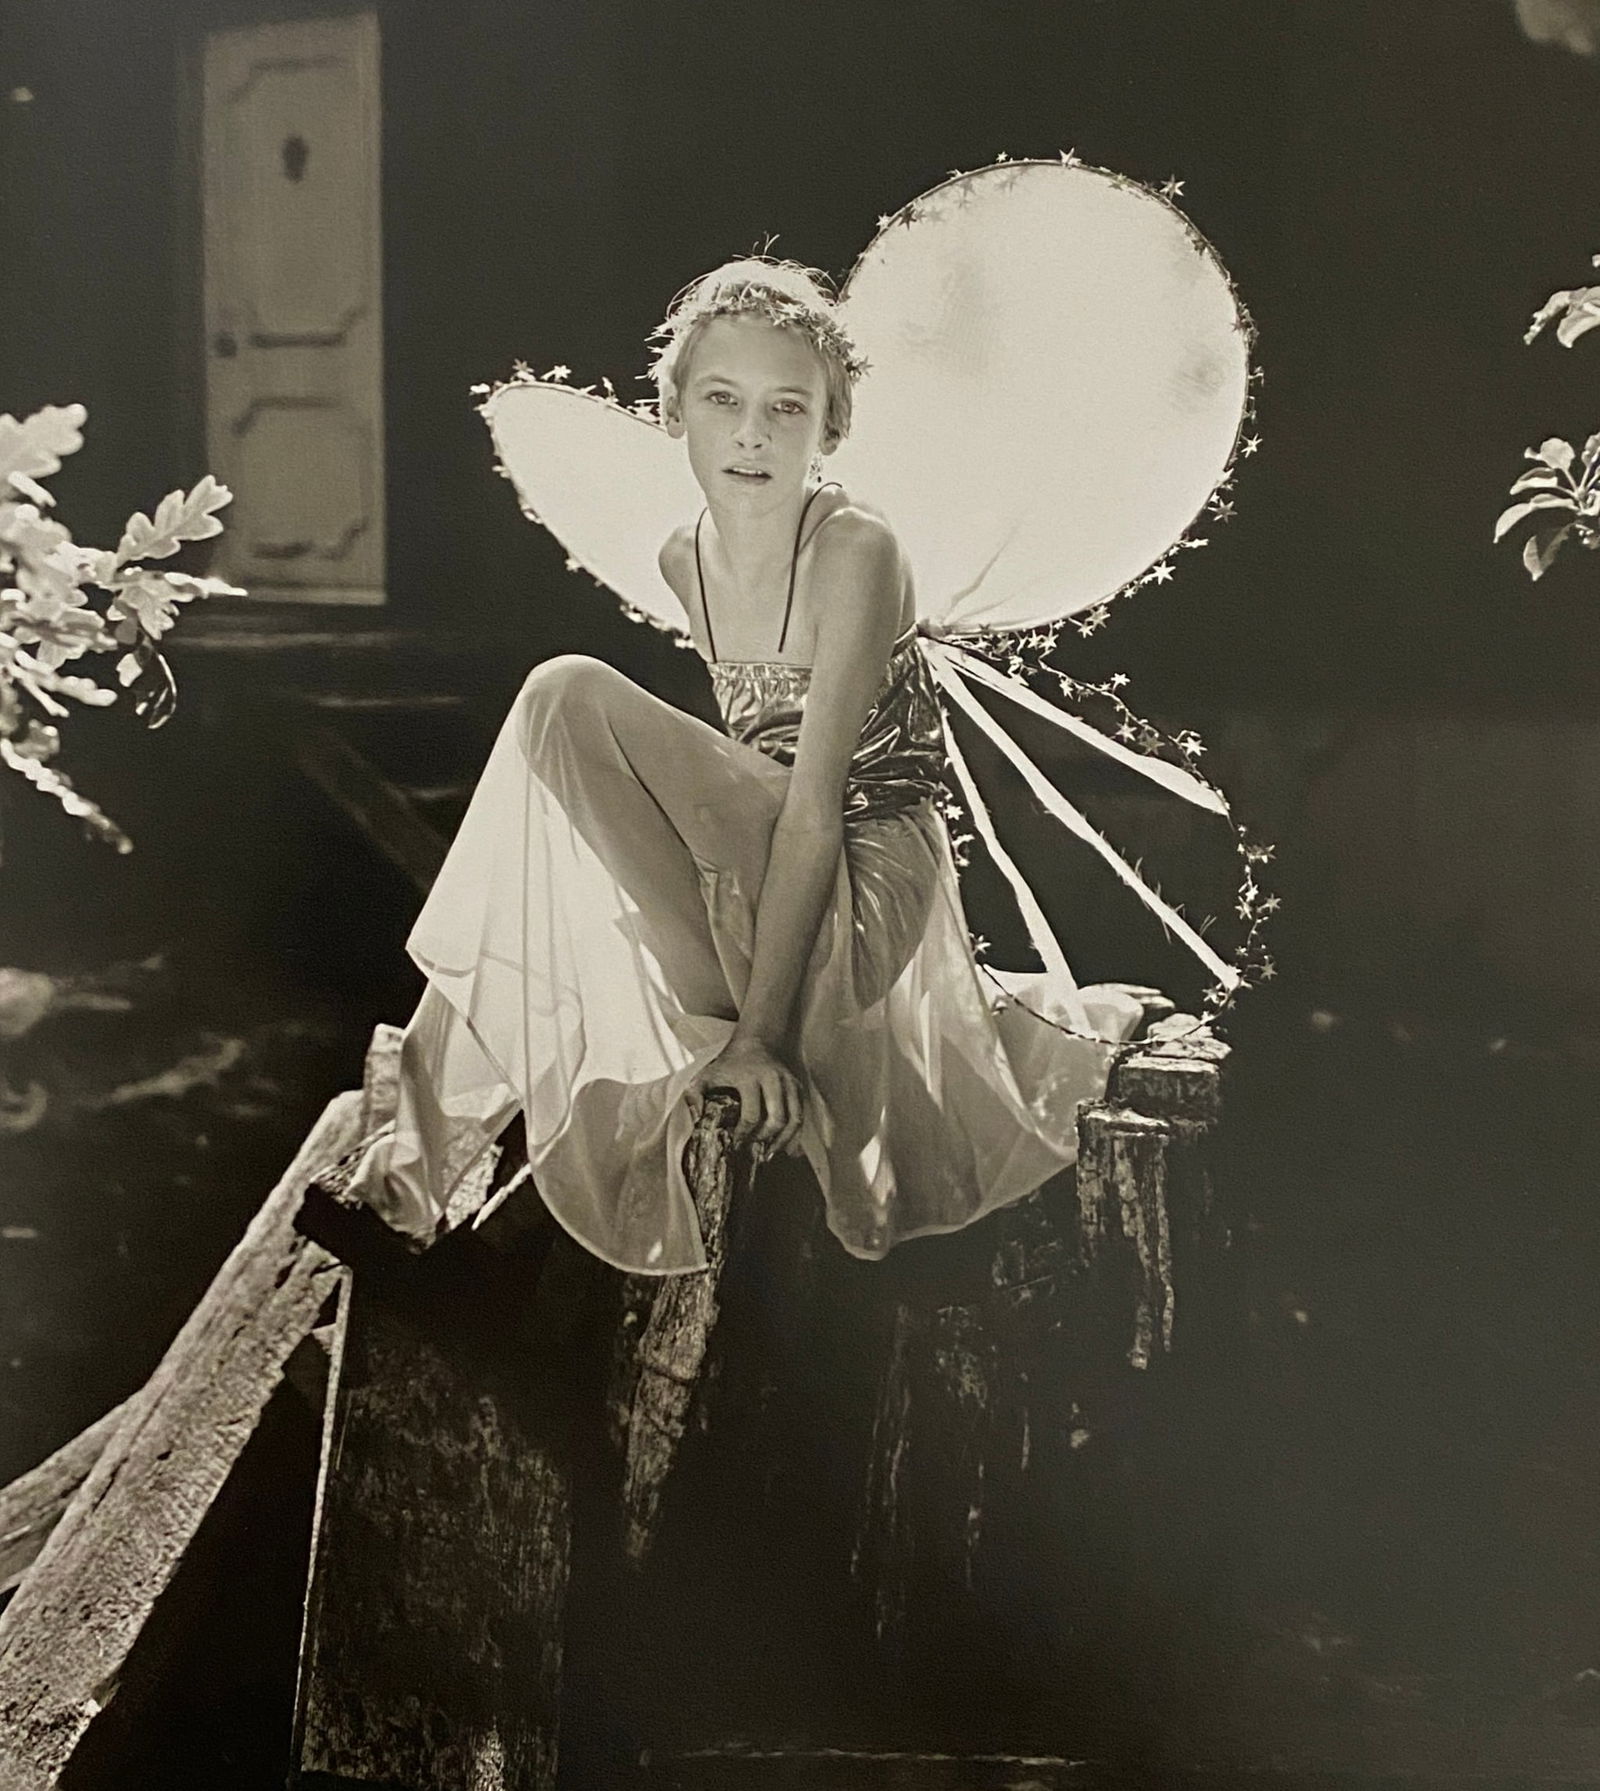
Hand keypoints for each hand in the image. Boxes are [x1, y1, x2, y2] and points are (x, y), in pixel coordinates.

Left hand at [686, 1035, 803, 1158]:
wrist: (756, 1041)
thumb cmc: (729, 1063)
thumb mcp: (707, 1074)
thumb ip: (695, 1095)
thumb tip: (698, 1118)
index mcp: (749, 1077)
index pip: (752, 1114)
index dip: (744, 1134)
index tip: (737, 1144)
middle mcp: (773, 1079)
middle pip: (777, 1118)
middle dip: (766, 1139)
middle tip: (755, 1151)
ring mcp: (788, 1082)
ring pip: (794, 1118)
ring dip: (784, 1140)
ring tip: (770, 1153)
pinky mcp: (797, 1086)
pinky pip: (801, 1114)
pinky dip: (795, 1133)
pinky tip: (785, 1145)